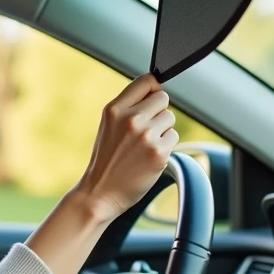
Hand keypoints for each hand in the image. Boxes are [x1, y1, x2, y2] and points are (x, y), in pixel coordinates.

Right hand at [72, 73, 176, 224]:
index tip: (150, 100)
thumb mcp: (109, 125)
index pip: (147, 80)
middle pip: (163, 98)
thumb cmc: (106, 159)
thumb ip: (129, 107)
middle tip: (145, 130)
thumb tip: (157, 91)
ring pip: (170, 119)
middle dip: (158, 112)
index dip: (153, 89)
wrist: (100, 192)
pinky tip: (148, 157)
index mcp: (114, 109)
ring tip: (143, 146)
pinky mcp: (158, 152)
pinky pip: (173, 137)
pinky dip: (165, 147)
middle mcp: (130, 119)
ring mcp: (146, 135)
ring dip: (162, 130)